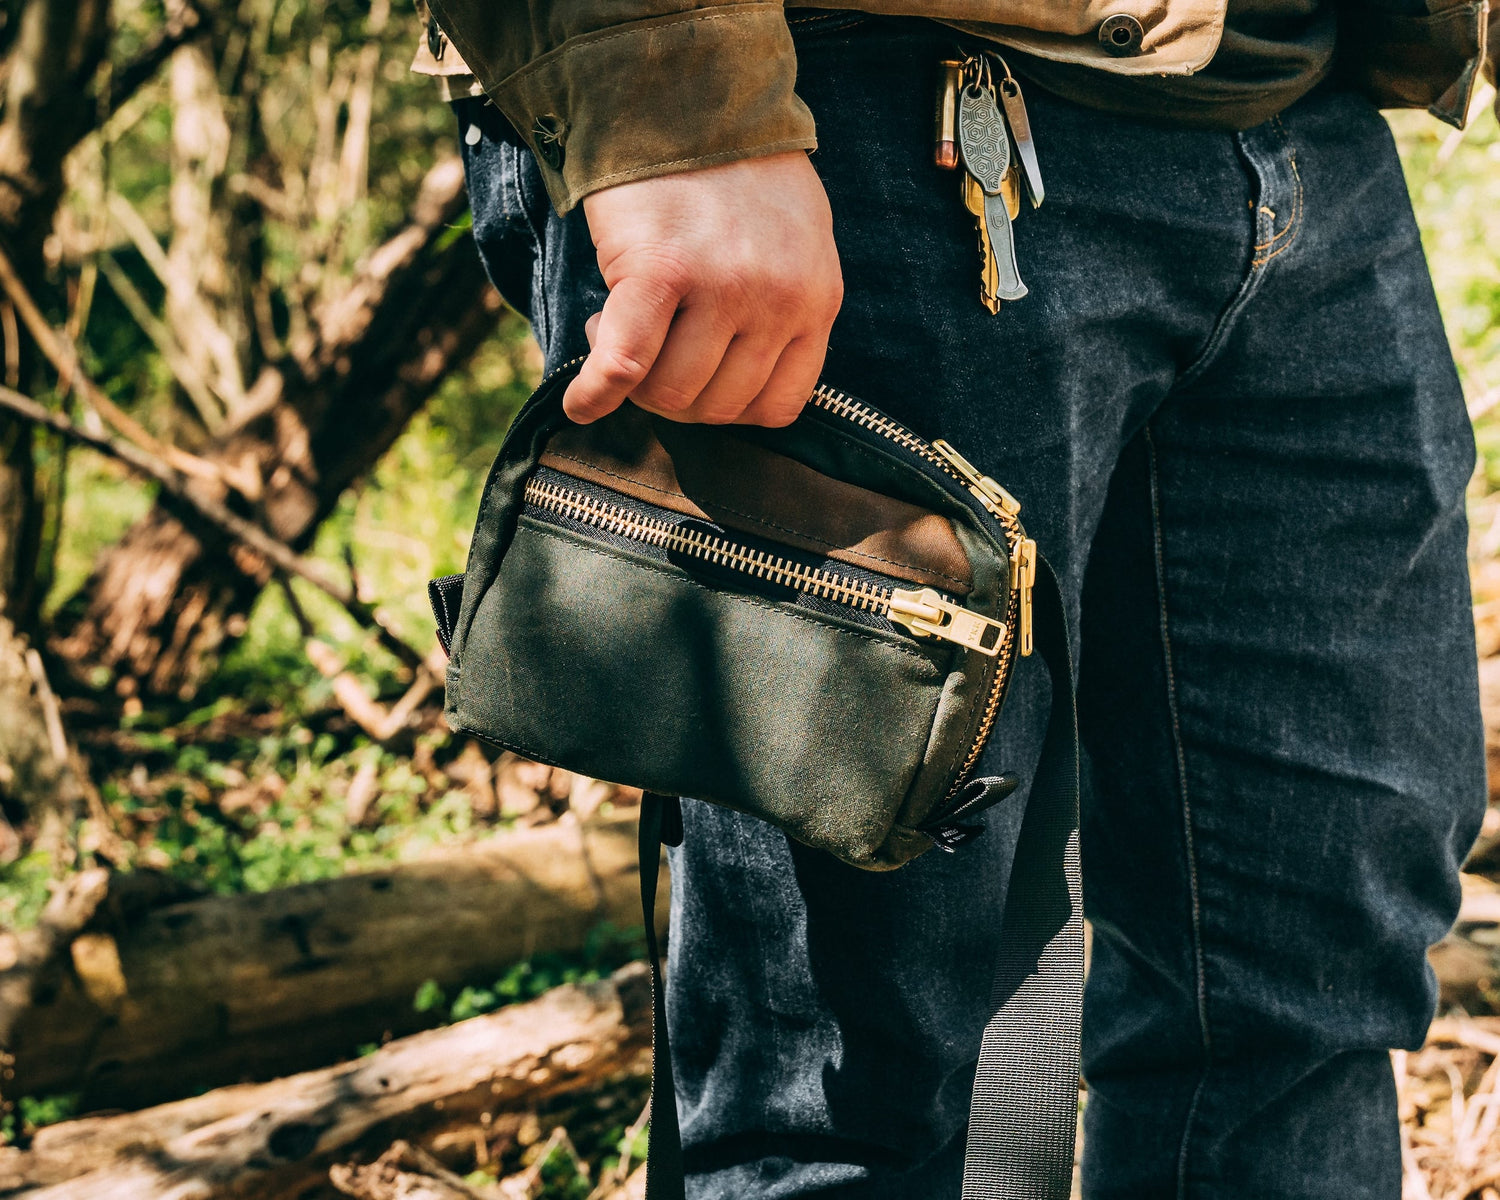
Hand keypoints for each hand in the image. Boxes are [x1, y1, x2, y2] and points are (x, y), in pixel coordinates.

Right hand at [564, 150, 842, 427]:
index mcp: (815, 299)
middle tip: (650, 346)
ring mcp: (723, 288)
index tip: (697, 376)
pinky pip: (625, 364)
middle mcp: (777, 299)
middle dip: (675, 393)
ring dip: (637, 381)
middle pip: (719, 406)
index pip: (778, 406)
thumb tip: (731, 375)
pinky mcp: (660, 271)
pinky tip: (580, 402)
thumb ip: (780, 310)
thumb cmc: (733, 173)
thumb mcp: (793, 244)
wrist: (684, 96)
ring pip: (673, 393)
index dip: (726, 406)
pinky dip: (595, 394)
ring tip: (619, 327)